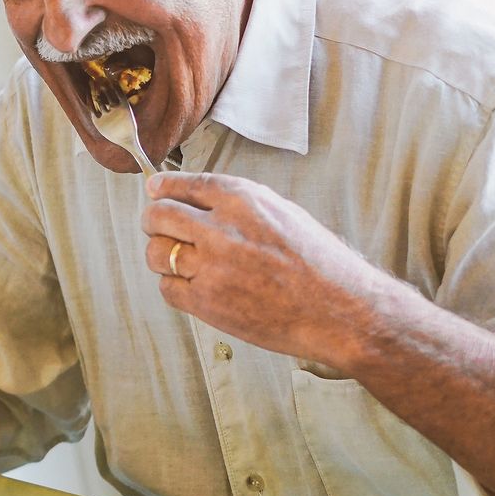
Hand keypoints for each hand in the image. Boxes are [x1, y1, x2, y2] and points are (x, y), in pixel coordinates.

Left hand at [143, 171, 377, 363]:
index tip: (155, 192)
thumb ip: (237, 203)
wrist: (342, 311)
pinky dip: (175, 287)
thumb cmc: (319, 263)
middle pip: (157, 215)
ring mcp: (211, 266)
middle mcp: (221, 228)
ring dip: (161, 256)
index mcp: (242, 199)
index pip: (181, 184)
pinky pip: (167, 289)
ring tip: (180, 262)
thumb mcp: (282, 213)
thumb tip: (191, 196)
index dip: (162, 189)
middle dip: (152, 221)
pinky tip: (195, 287)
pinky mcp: (207, 302)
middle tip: (158, 229)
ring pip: (155, 253)